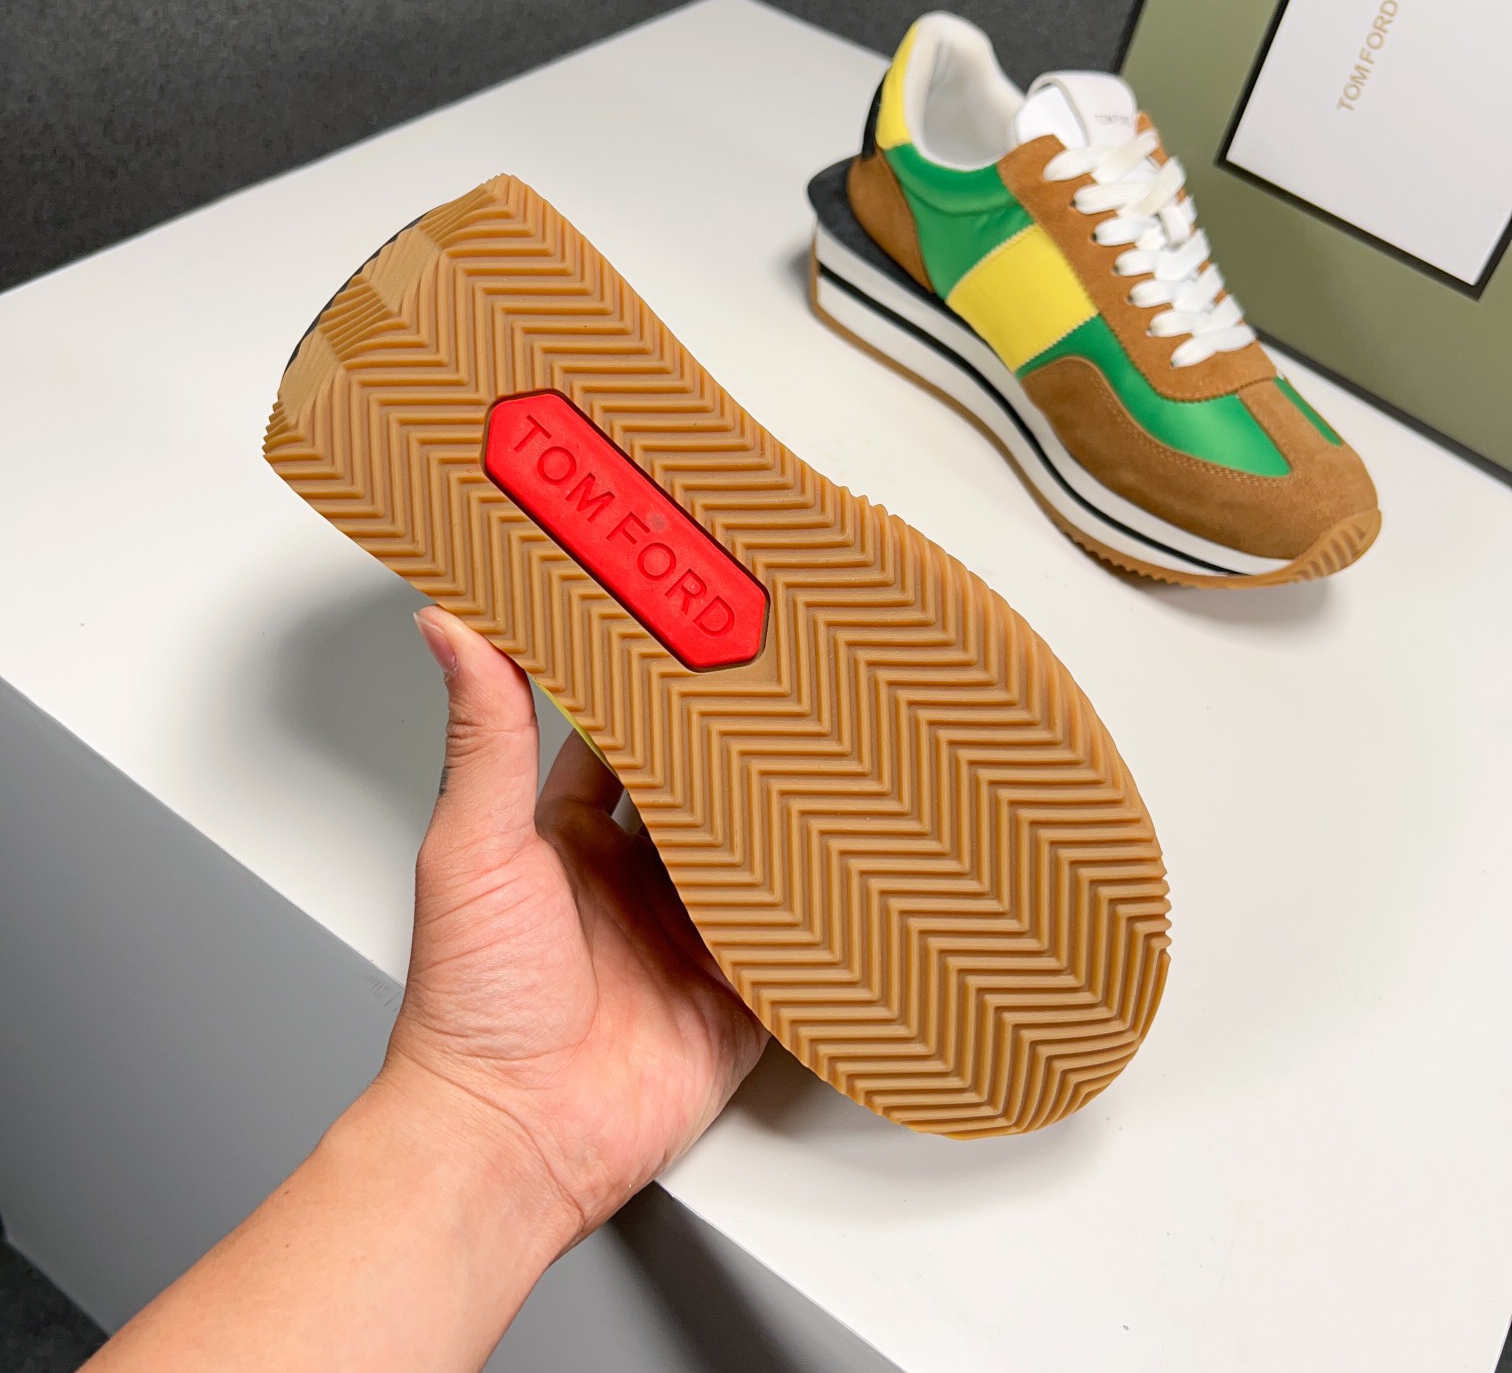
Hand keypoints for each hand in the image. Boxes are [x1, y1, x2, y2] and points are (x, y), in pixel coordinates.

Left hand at [386, 605, 767, 1246]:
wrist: (517, 1138)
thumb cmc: (470, 1006)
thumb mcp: (475, 846)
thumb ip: (483, 735)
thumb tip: (451, 628)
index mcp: (569, 834)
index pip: (621, 738)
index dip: (654, 689)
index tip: (688, 634)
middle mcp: (633, 878)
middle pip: (701, 790)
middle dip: (739, 747)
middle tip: (784, 686)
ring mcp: (688, 932)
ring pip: (753, 853)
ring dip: (784, 817)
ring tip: (830, 754)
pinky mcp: (736, 988)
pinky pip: (788, 932)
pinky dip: (816, 902)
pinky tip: (845, 862)